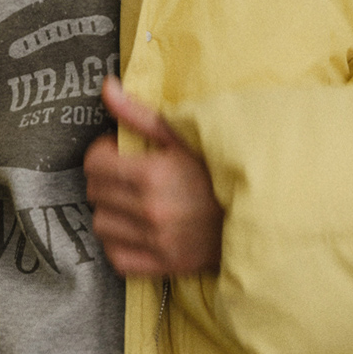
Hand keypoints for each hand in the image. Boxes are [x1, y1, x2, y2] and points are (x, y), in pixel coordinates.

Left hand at [83, 77, 223, 277]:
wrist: (258, 211)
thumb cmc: (219, 169)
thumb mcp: (183, 137)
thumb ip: (140, 115)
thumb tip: (107, 88)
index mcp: (152, 174)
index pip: (94, 164)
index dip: (102, 153)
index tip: (117, 152)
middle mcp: (150, 210)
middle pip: (95, 193)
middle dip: (105, 179)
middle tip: (125, 174)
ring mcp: (156, 241)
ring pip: (102, 225)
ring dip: (110, 211)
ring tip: (130, 201)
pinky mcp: (164, 264)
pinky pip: (117, 258)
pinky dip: (119, 244)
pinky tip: (134, 229)